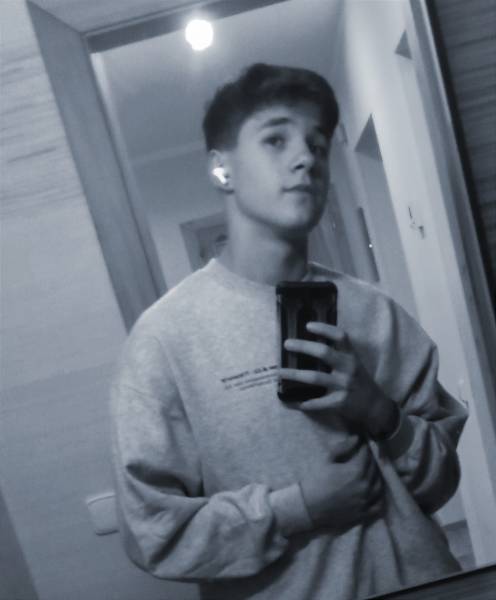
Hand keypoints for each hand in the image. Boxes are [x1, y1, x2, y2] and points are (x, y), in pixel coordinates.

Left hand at [280, 322, 399, 437]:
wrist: (375, 407)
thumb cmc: (359, 382)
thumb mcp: (354, 364)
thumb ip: (338, 355)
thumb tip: (309, 346)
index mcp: (351, 357)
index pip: (340, 336)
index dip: (324, 329)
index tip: (308, 325)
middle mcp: (348, 368)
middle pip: (324, 353)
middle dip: (303, 347)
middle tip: (286, 344)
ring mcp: (344, 386)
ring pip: (315, 377)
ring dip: (294, 374)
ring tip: (280, 372)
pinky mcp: (340, 402)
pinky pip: (317, 402)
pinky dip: (304, 402)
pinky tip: (292, 401)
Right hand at [300, 442, 384, 530]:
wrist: (310, 507)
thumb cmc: (317, 481)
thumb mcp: (328, 460)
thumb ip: (344, 447)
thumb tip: (357, 437)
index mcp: (356, 470)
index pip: (367, 454)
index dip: (365, 446)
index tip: (363, 442)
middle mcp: (365, 485)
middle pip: (374, 467)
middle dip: (371, 459)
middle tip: (365, 455)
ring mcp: (366, 500)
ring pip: (378, 484)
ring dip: (376, 475)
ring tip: (370, 471)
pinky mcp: (364, 513)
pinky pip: (379, 504)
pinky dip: (379, 496)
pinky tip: (374, 490)